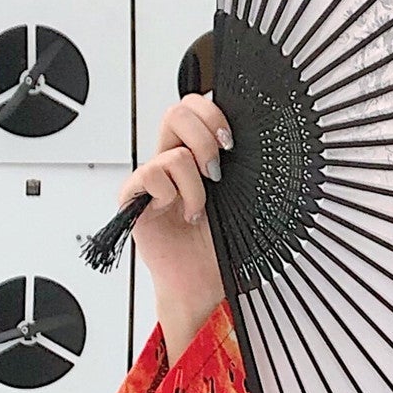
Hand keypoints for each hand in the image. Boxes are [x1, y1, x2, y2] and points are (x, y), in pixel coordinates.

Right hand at [121, 92, 234, 303]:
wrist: (201, 285)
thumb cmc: (219, 248)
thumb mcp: (240, 201)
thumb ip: (240, 168)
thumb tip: (256, 139)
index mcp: (197, 156)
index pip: (196, 107)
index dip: (212, 114)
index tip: (231, 143)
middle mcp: (173, 162)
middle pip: (178, 112)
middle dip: (204, 137)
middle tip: (216, 170)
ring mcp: (154, 179)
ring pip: (172, 151)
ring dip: (195, 184)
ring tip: (198, 209)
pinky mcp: (135, 198)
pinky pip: (151, 174)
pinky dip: (172, 194)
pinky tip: (180, 214)